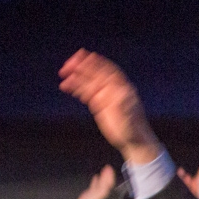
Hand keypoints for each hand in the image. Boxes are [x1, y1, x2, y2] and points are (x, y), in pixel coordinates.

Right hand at [59, 50, 163, 165]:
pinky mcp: (99, 105)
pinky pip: (85, 93)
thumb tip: (121, 95)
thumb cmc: (134, 131)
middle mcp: (113, 90)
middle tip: (69, 63)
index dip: (97, 63)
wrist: (133, 142)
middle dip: (83, 67)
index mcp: (122, 88)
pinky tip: (66, 86)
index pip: (108, 71)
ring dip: (76, 77)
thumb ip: (125, 106)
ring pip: (89, 82)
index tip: (85, 56)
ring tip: (64, 73)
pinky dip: (76, 88)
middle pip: (96, 74)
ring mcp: (105, 96)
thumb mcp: (130, 119)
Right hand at [75, 165, 116, 198]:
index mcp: (105, 192)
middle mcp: (102, 192)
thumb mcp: (98, 196)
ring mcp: (97, 192)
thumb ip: (102, 190)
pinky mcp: (91, 193)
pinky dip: (96, 181)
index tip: (110, 168)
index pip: (109, 182)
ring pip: (101, 182)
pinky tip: (95, 176)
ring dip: (102, 176)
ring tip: (103, 170)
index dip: (110, 175)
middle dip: (107, 174)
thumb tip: (107, 185)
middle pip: (106, 181)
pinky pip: (94, 185)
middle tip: (107, 166)